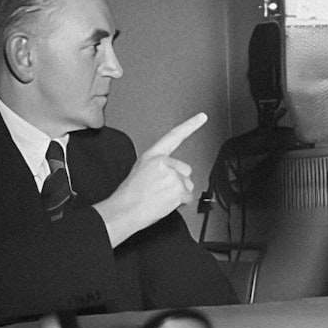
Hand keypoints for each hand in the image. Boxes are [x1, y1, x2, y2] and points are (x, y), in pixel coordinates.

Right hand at [95, 113, 206, 245]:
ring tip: (160, 197)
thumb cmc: (130, 195)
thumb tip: (171, 174)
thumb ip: (158, 167)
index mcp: (153, 155)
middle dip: (178, 181)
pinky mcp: (178, 188)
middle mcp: (164, 162)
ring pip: (187, 185)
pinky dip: (180, 202)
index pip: (175, 136)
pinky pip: (187, 197)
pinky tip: (165, 203)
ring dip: (178, 193)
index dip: (190, 125)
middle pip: (185, 170)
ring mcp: (172, 175)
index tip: (202, 117)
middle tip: (160, 189)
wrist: (125, 210)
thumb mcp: (141, 171)